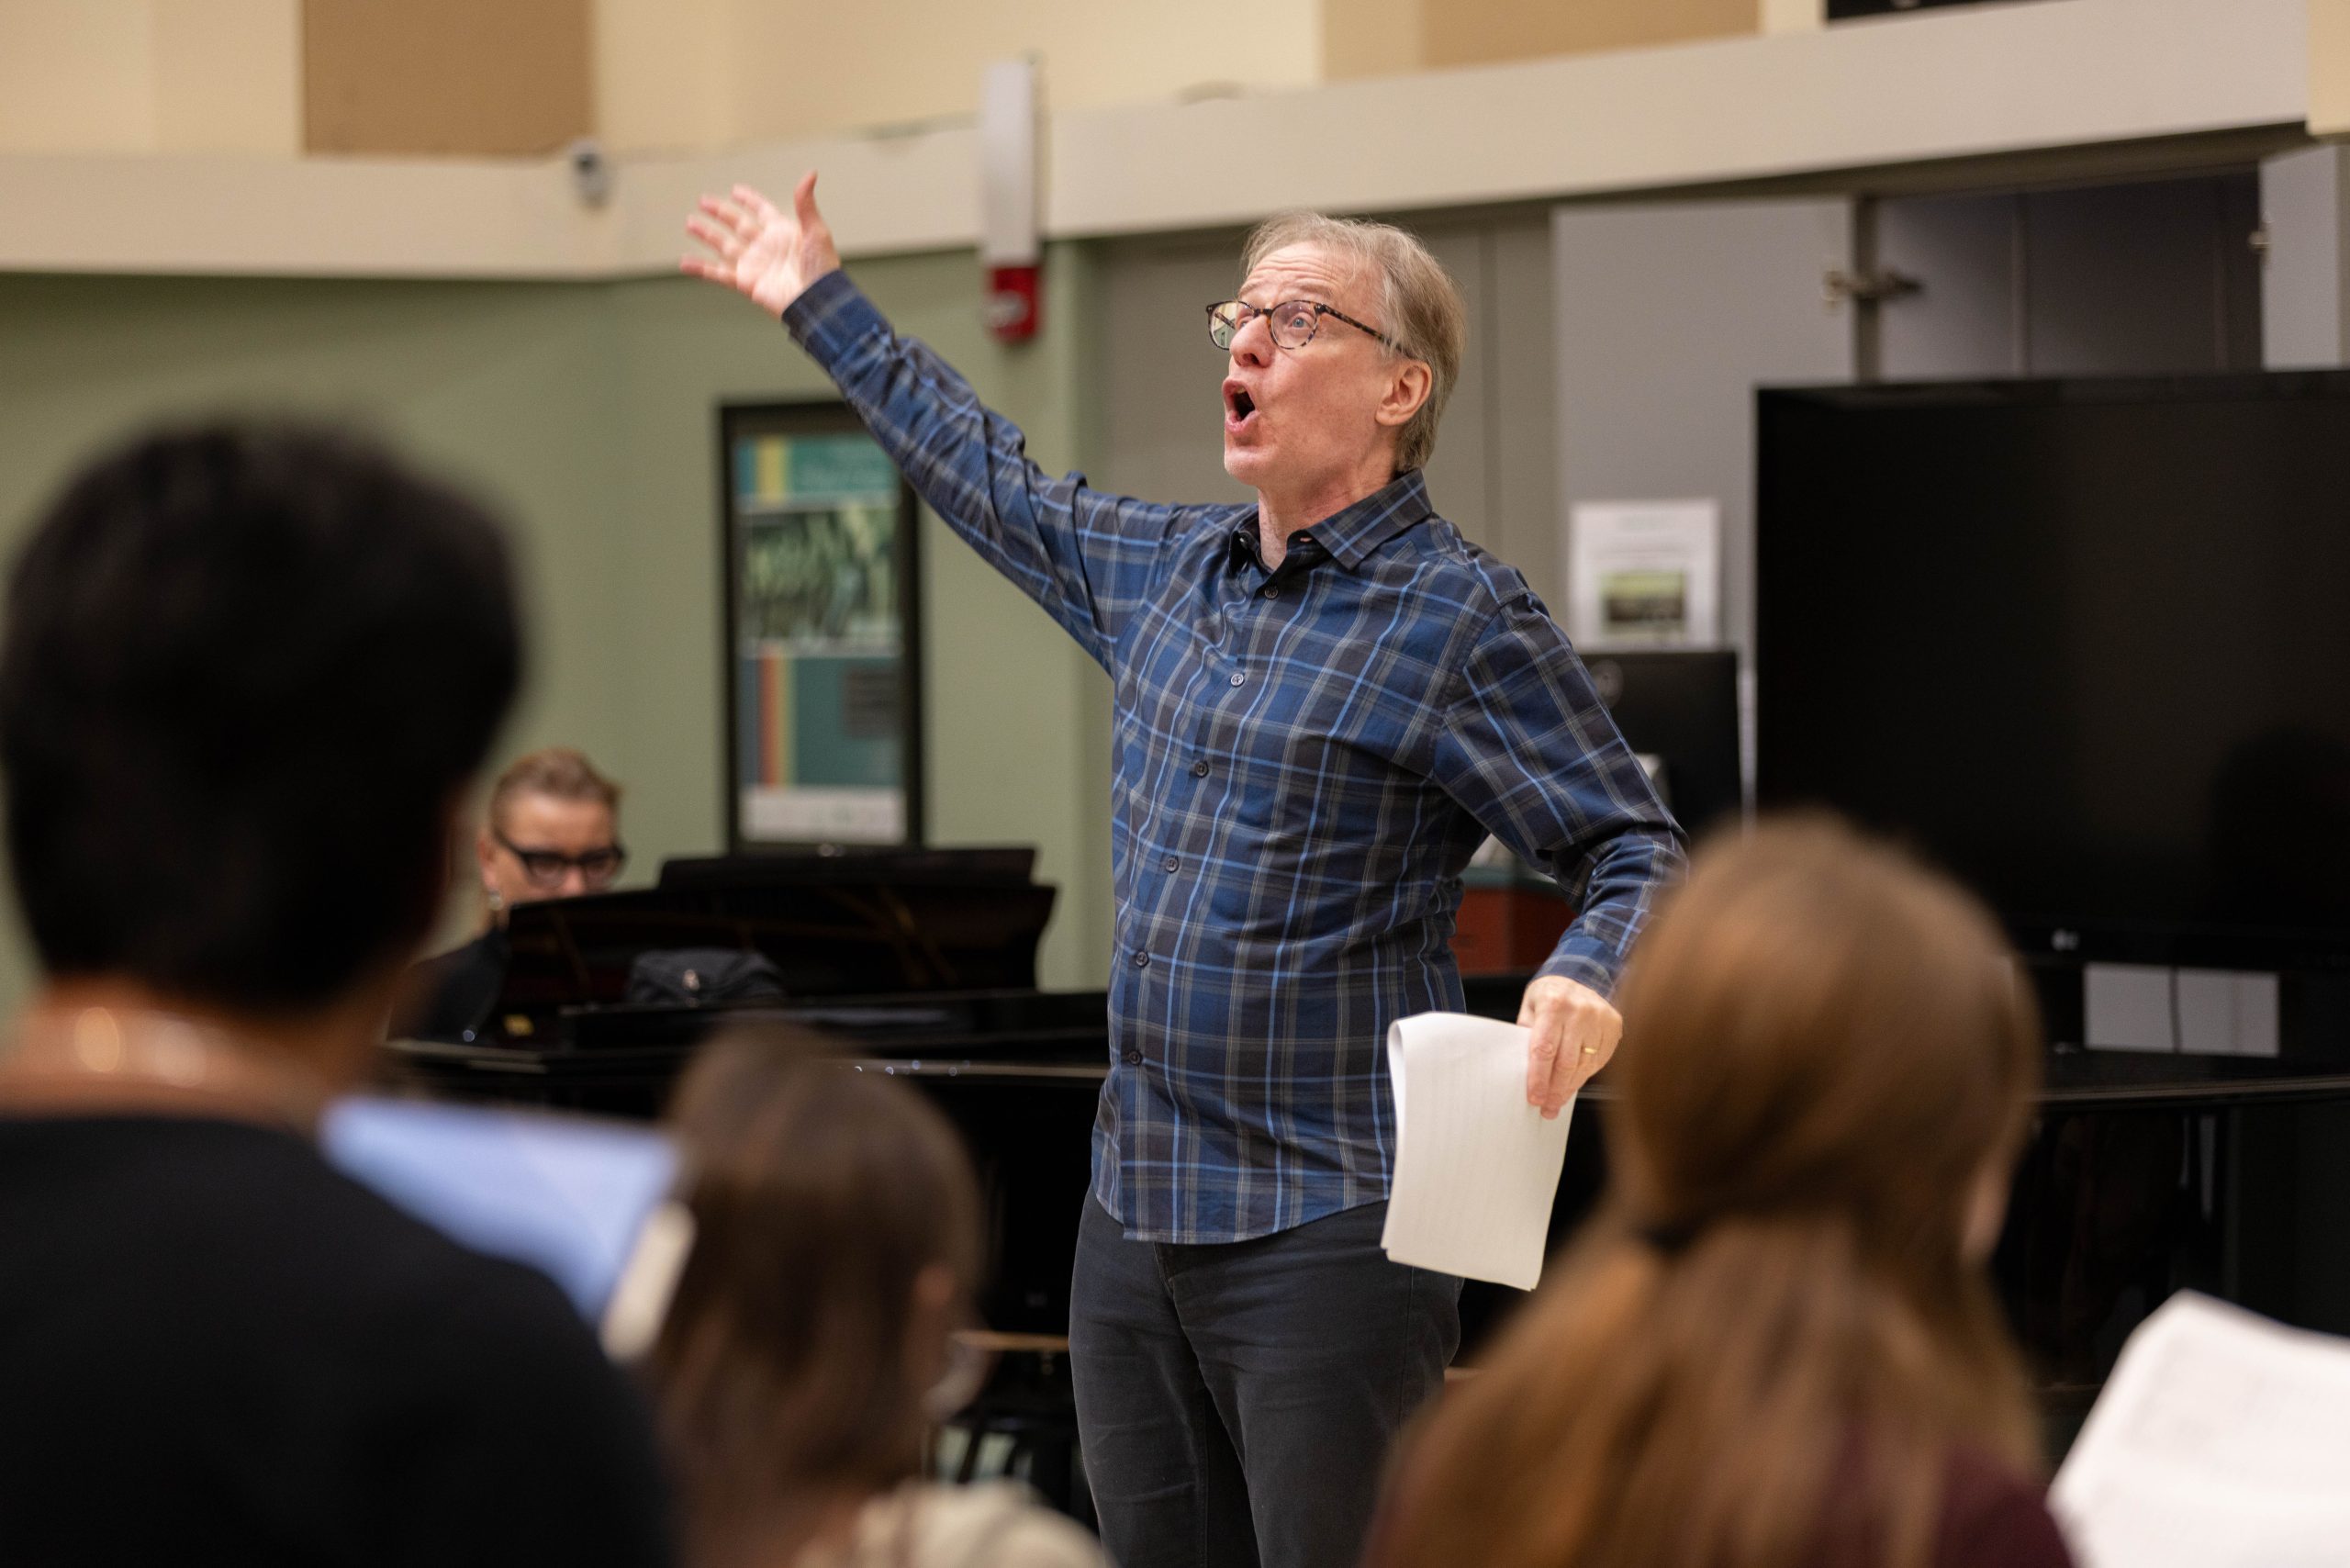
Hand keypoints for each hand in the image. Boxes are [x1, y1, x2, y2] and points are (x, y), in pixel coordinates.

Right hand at [682, 173, 841, 317]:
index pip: (762, 211)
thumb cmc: (823, 270)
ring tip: (690, 223)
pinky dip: (701, 269)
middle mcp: (766, 247)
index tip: (736, 190)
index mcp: (783, 232)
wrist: (818, 302)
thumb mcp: (816, 232)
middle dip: (720, 213)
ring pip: (724, 246)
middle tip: (703, 201)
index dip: (750, 200)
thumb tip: (810, 175)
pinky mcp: (747, 283)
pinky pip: (719, 274)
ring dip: (706, 235)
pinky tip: (686, 262)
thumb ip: (806, 204)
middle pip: (738, 225)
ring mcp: (755, 265)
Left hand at [1518, 975, 1620, 1118]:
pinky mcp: (1614, 1026)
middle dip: (1555, 1090)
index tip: (1535, 1097)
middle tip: (1547, 1107)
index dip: (1539, 1077)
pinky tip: (1573, 1084)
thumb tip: (1524, 1072)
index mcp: (1553, 1003)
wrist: (1579, 976)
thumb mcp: (1530, 1008)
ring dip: (1569, 1087)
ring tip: (1557, 1102)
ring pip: (1584, 1065)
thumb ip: (1527, 1036)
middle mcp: (1580, 1010)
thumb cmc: (1550, 996)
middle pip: (1566, 1062)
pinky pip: (1599, 1061)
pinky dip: (1584, 1076)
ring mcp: (1600, 1018)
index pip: (1544, 1049)